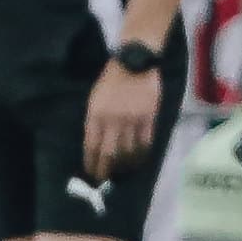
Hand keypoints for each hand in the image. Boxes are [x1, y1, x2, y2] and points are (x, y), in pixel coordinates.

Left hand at [83, 60, 160, 181]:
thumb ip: (94, 122)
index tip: (91, 173)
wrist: (136, 61)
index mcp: (96, 116)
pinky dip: (141, 154)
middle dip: (105, 170)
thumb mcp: (94, 100)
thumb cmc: (111, 80)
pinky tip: (138, 160)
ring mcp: (132, 119)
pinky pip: (145, 142)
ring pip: (128, 151)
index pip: (91, 147)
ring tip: (121, 172)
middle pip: (108, 153)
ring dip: (124, 165)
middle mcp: (113, 120)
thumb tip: (94, 146)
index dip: (91, 163)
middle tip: (104, 179)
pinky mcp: (149, 117)